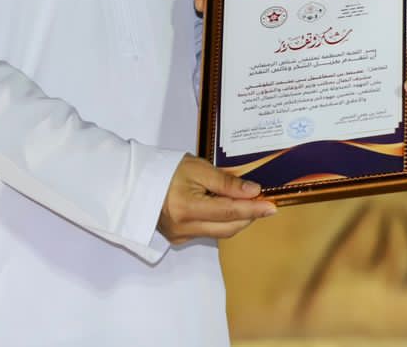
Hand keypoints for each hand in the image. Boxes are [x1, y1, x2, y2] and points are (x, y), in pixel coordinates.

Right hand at [157, 155, 277, 244]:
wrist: (135, 182)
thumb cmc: (164, 169)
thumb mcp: (197, 168)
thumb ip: (225, 182)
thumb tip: (253, 191)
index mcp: (187, 208)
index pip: (229, 212)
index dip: (253, 209)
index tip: (271, 206)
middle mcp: (184, 228)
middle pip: (228, 228)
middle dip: (248, 216)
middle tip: (262, 203)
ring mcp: (180, 236)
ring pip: (219, 232)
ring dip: (236, 219)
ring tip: (245, 202)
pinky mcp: (179, 239)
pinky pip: (208, 233)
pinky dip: (221, 221)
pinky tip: (224, 207)